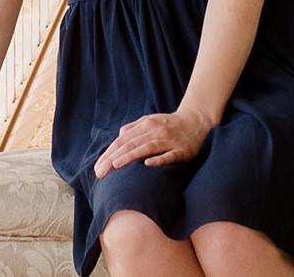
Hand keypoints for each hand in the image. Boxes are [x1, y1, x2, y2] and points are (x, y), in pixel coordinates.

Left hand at [94, 108, 212, 178]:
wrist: (196, 120)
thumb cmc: (169, 124)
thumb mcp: (150, 121)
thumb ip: (134, 129)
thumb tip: (119, 137)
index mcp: (145, 124)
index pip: (122, 140)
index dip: (108, 153)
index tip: (97, 168)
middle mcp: (155, 130)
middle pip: (130, 143)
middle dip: (113, 158)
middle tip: (100, 173)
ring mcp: (169, 139)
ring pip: (146, 147)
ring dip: (130, 155)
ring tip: (116, 165)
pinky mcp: (182, 150)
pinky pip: (169, 155)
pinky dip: (158, 159)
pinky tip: (147, 164)